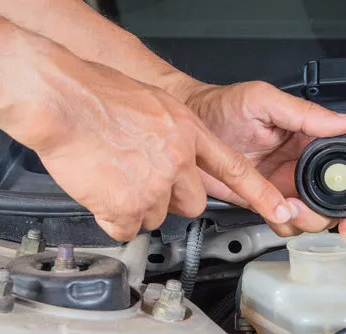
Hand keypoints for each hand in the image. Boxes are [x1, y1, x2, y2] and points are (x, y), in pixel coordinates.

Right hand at [0, 42, 297, 240]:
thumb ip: (175, 136)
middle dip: (171, 197)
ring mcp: (154, 185)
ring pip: (156, 216)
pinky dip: (113, 215)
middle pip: (193, 203)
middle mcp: (178, 160)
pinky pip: (126, 227)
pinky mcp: (127, 206)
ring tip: (115, 176)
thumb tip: (180, 159)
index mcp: (189, 133)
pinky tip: (101, 188)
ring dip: (137, 204)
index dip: (261, 195)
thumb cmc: (99, 95)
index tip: (284, 213)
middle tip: (142, 177)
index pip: (235, 170)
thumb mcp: (155, 106)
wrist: (62, 99)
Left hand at [185, 81, 345, 236]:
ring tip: (291, 207)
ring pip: (316, 215)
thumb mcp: (264, 101)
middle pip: (341, 195)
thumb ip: (305, 114)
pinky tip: (275, 212)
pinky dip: (286, 225)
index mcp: (309, 137)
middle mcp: (302, 164)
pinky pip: (286, 223)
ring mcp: (284, 185)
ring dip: (311, 220)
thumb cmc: (222, 107)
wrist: (187, 127)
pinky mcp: (265, 201)